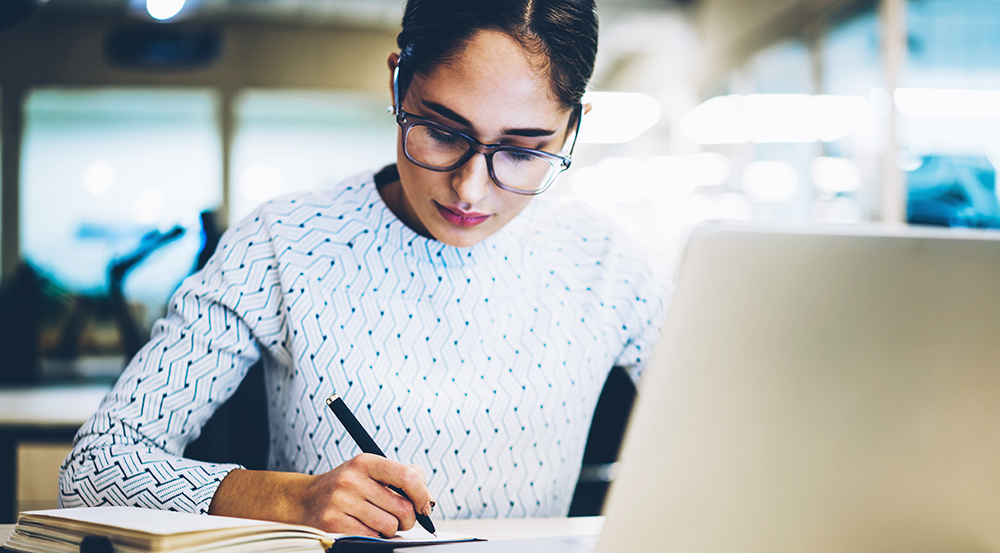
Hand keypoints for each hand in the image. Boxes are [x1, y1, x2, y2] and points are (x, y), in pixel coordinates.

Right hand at [300, 454, 433, 535]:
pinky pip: (371, 537)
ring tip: (375, 520)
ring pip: (389, 526)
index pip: (407, 476)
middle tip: (399, 517)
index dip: (422, 494)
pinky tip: (361, 526)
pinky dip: (372, 536)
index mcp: (365, 462)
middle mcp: (352, 479)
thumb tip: (426, 499)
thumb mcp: (370, 471)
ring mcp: (341, 502)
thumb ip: (403, 476)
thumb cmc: (347, 487)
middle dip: (407, 518)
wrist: (305, 499)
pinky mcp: (333, 524)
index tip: (424, 505)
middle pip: (402, 508)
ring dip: (388, 528)